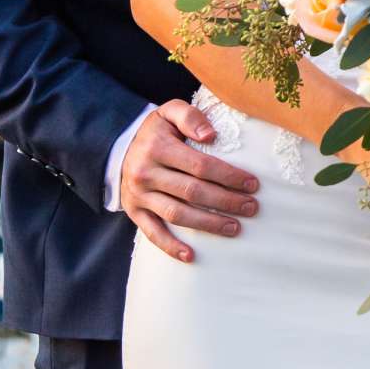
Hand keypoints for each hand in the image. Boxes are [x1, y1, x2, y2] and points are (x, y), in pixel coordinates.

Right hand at [121, 100, 259, 263]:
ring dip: (208, 223)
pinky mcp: (134, 212)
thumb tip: (211, 134)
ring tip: (235, 228)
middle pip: (192, 192)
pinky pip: (152, 233)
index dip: (228, 176)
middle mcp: (146, 173)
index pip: (200, 165)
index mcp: (158, 148)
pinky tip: (191, 256)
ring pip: (177, 214)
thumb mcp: (168, 112)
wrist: (117, 148)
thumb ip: (190, 116)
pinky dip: (170, 246)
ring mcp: (139, 195)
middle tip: (252, 208)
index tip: (252, 184)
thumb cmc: (155, 131)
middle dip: (226, 201)